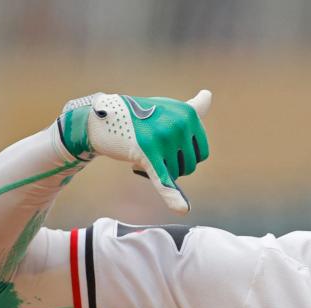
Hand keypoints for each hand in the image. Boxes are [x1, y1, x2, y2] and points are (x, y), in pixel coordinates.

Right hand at [58, 90, 211, 212]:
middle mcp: (179, 124)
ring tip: (144, 152)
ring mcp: (163, 138)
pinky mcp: (147, 153)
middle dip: (172, 165)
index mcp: (188, 115)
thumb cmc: (140, 116)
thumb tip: (208, 95)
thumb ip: (191, 109)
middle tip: (153, 149)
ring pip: (176, 174)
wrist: (102, 118)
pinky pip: (164, 179)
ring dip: (160, 170)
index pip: (201, 153)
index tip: (167, 145)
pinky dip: (172, 196)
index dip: (185, 156)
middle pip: (189, 165)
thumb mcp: (168, 109)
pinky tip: (182, 209)